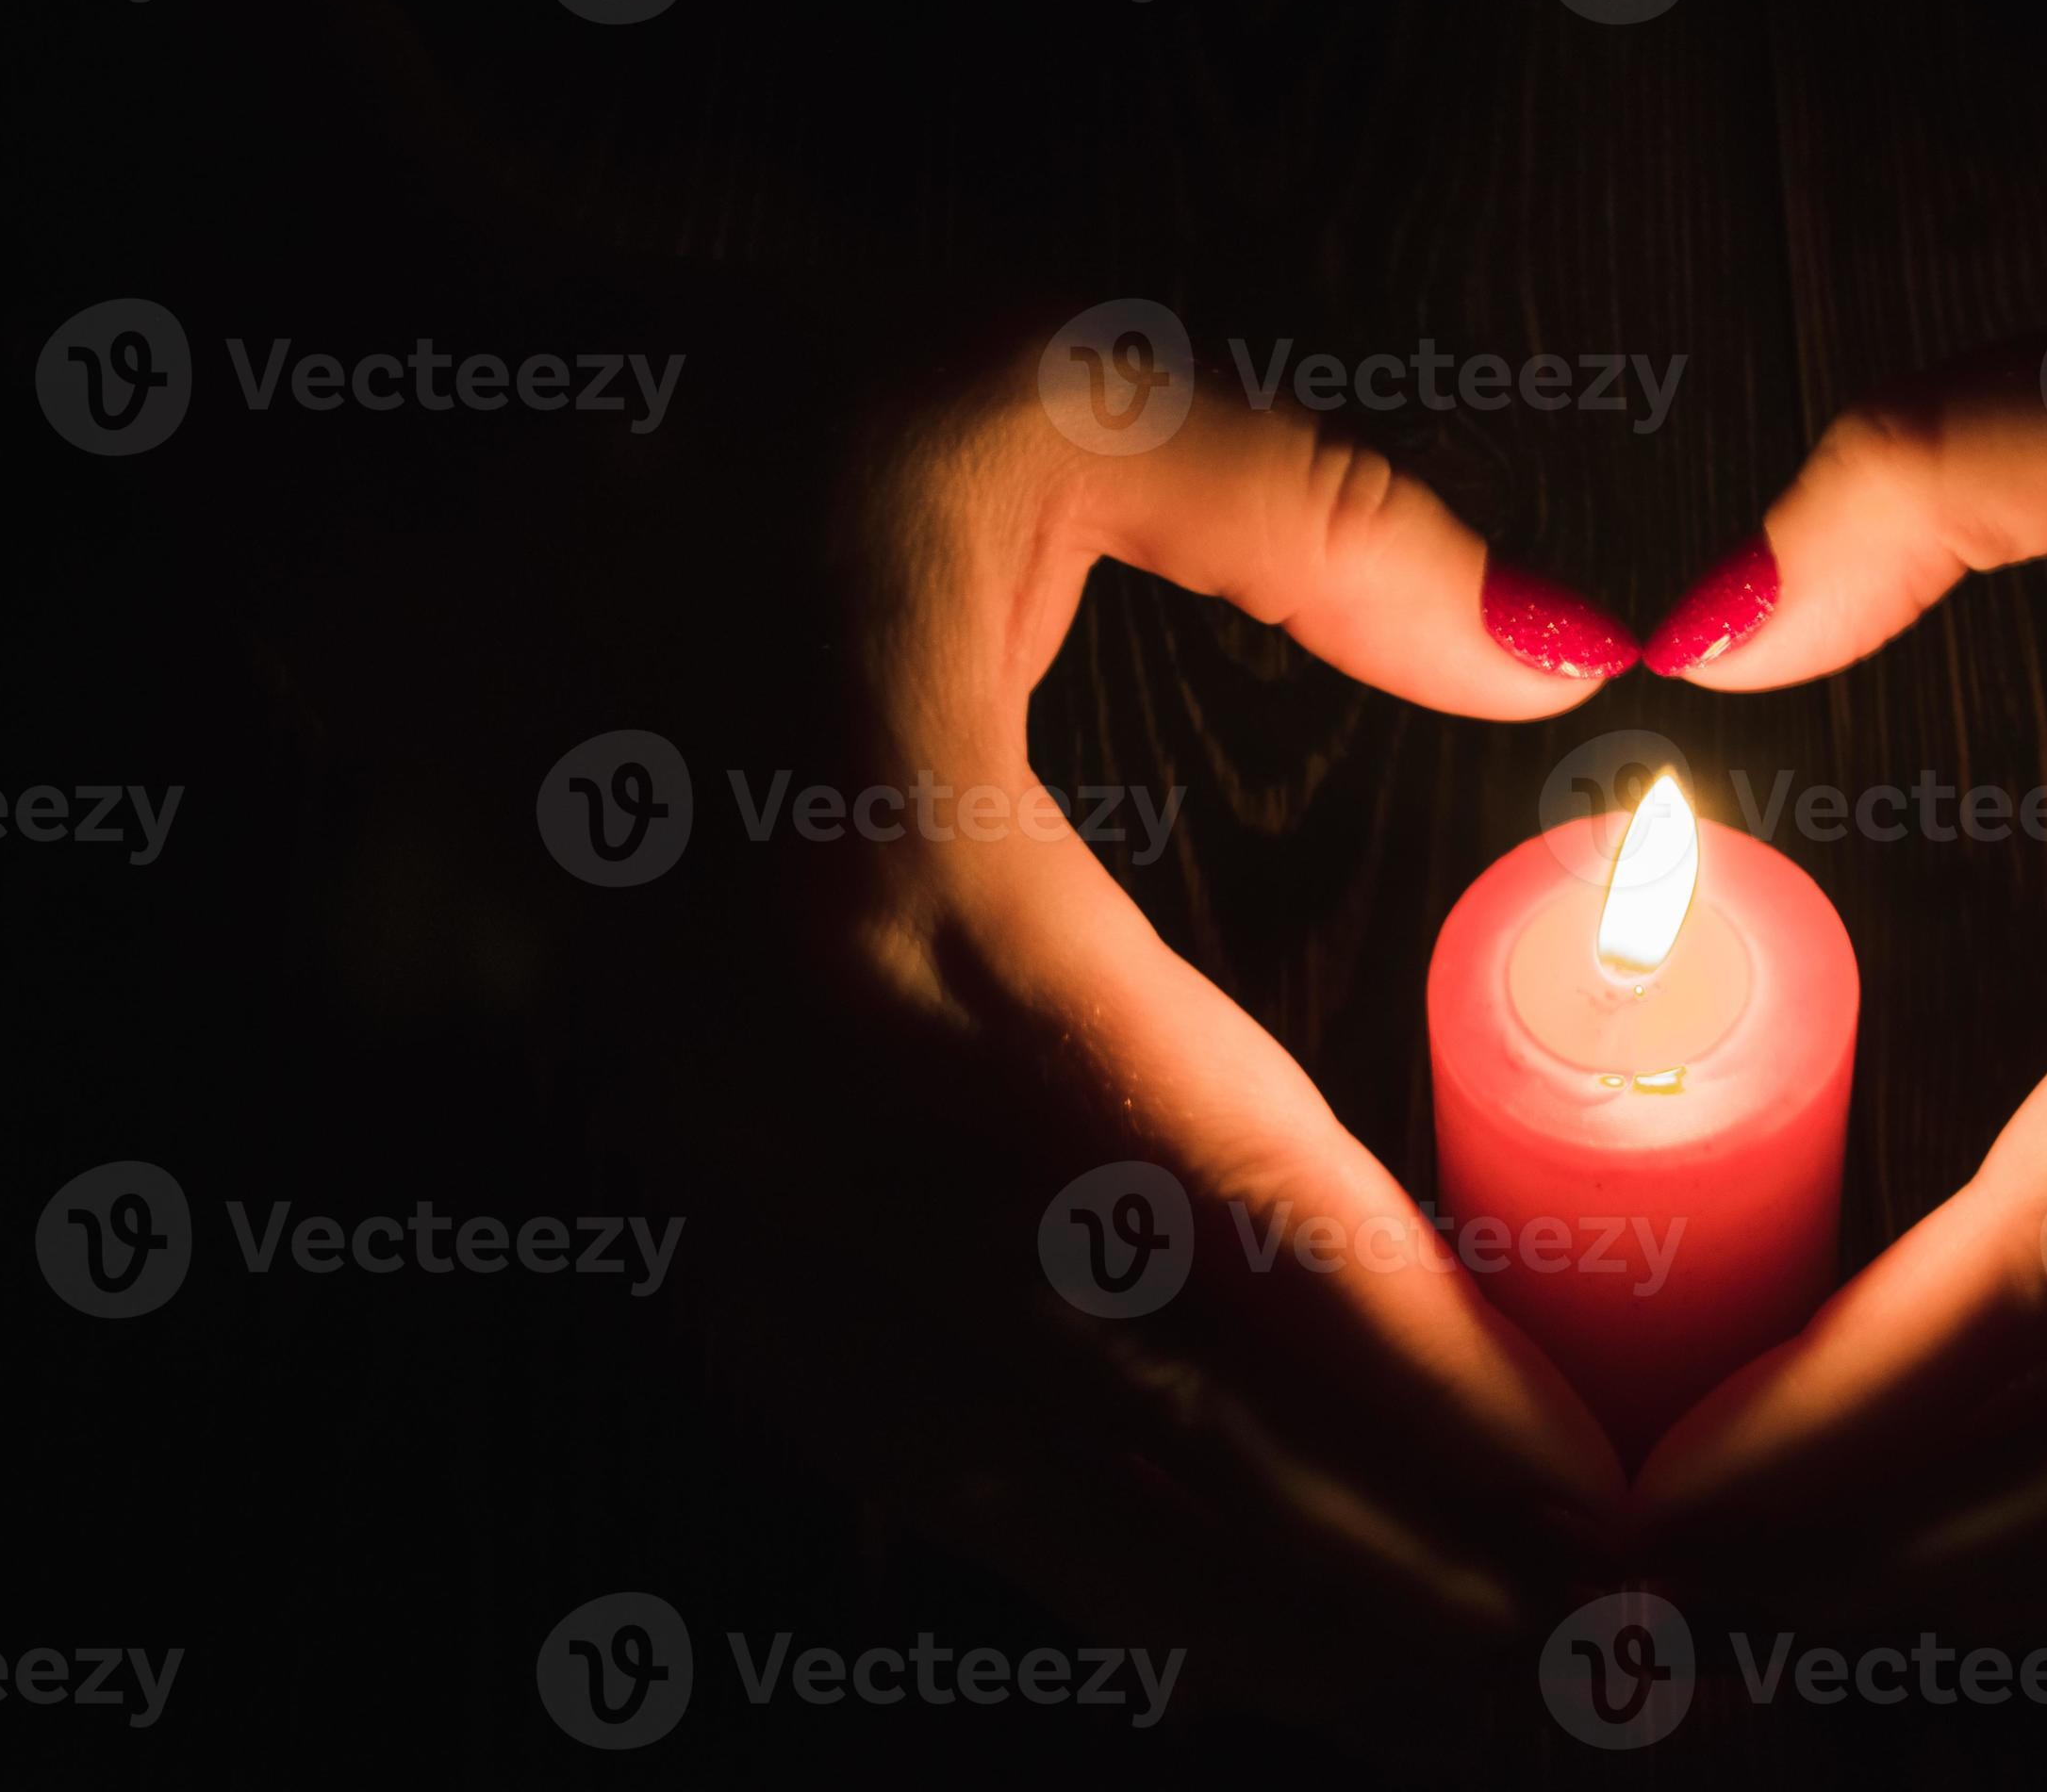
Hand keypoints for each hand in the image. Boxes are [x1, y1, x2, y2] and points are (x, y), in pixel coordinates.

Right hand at [764, 342, 1637, 1724]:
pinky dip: (1114, 1570)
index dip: (1429, 1383)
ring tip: (1505, 1713)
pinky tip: (1268, 1624)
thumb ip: (1313, 518)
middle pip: (1145, 1416)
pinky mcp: (715, 1233)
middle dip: (1404, 1580)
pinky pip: (928, 1458)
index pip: (1215, 1212)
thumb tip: (1564, 651)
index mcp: (885, 896)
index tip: (1629, 1505)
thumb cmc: (707, 435)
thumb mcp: (1018, 387)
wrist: (403, 531)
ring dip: (1280, 1619)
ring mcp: (732, 1195)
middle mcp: (798, 1103)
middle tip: (1642, 1697)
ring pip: (1035, 1486)